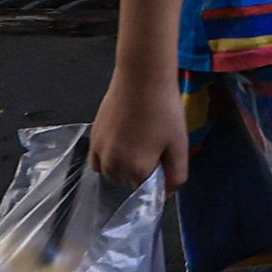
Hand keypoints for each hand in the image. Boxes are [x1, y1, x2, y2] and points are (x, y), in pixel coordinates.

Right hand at [88, 68, 189, 192]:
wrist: (142, 79)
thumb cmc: (164, 110)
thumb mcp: (180, 144)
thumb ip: (176, 175)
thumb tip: (167, 193)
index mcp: (136, 171)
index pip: (146, 189)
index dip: (157, 175)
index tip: (163, 157)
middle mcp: (113, 167)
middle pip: (128, 182)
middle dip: (140, 171)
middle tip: (153, 145)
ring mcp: (99, 153)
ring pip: (112, 173)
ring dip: (123, 166)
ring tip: (139, 140)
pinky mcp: (92, 138)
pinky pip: (97, 161)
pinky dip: (107, 159)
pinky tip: (121, 142)